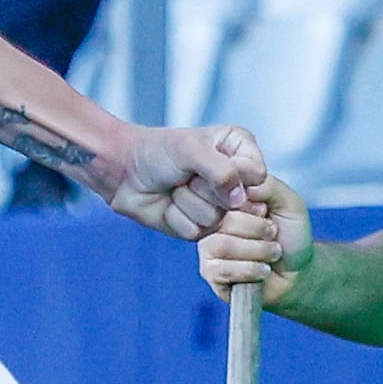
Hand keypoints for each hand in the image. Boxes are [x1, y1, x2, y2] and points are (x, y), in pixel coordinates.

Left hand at [105, 117, 264, 240]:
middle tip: (187, 176)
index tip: (207, 165)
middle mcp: (234, 179)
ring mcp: (219, 205)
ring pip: (217, 221)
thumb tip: (240, 199)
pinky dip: (178, 218)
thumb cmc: (156, 151)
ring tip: (176, 188)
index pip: (258, 176)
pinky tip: (169, 204)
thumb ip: (222, 170)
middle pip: (239, 203)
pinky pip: (199, 233)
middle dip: (205, 191)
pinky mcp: (202, 227)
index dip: (235, 178)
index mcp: (240, 150)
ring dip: (188, 204)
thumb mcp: (191, 150)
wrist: (124, 172)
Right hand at [193, 168, 310, 306]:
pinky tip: (263, 269)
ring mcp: (208, 245)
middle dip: (258, 229)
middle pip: (224, 219)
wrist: (297, 272)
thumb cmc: (291, 235)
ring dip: (258, 251)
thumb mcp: (290, 203)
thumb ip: (268, 186)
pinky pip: (222, 270)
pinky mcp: (209, 272)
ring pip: (223, 245)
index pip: (222, 190)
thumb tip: (242, 185)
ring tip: (273, 253)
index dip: (251, 205)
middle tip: (273, 234)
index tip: (266, 211)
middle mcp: (213, 218)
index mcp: (228, 197)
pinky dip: (251, 270)